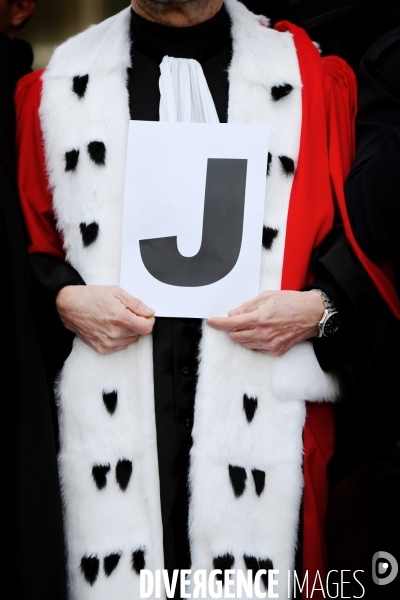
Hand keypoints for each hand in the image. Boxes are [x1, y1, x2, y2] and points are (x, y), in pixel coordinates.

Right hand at [56, 285, 154, 353]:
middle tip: (126, 313)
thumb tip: (149, 313)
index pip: (147, 327)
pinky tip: (111, 327)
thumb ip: (137, 304)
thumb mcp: (117, 293)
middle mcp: (114, 333)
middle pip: (139, 333)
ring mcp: (107, 342)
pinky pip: (121, 345)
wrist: (70, 306)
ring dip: (128, 331)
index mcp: (120, 318)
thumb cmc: (90, 298)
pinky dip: (120, 337)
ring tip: (116, 319)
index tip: (145, 316)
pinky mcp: (102, 348)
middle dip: (136, 323)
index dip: (148, 320)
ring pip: (131, 340)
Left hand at [207, 290, 324, 355]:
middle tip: (237, 321)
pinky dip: (254, 341)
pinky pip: (257, 349)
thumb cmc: (292, 302)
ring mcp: (270, 344)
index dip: (219, 323)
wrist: (313, 314)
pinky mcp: (277, 351)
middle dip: (232, 329)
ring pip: (245, 344)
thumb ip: (247, 307)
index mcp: (260, 318)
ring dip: (242, 336)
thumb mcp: (267, 297)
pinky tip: (262, 332)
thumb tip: (233, 314)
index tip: (212, 322)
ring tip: (254, 325)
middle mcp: (264, 334)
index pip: (232, 324)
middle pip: (235, 337)